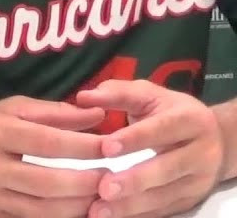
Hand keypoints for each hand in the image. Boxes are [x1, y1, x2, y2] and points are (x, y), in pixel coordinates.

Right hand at [0, 95, 107, 217]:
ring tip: (103, 198)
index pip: (49, 142)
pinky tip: (78, 212)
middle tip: (114, 178)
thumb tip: (99, 114)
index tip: (114, 146)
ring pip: (43, 210)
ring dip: (80, 207)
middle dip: (89, 183)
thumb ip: (53, 112)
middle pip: (49, 182)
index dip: (86, 146)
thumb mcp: (8, 109)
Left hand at [75, 79, 225, 217]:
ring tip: (100, 210)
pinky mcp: (191, 200)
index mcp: (190, 120)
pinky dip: (137, 214)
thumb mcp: (148, 95)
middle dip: (134, 180)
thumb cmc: (169, 113)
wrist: (214, 140)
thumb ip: (117, 93)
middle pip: (167, 169)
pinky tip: (113, 216)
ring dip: (131, 205)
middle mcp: (200, 152)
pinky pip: (163, 210)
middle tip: (103, 188)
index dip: (135, 139)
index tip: (106, 148)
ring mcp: (199, 180)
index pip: (162, 129)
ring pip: (165, 195)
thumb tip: (84, 97)